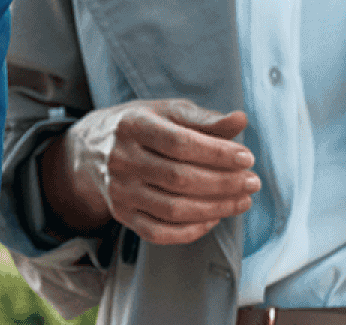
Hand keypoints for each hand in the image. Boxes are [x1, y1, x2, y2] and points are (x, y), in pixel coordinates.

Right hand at [40, 98, 257, 245]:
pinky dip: (192, 231)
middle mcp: (121, 159)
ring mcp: (120, 191)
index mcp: (133, 125)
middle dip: (224, 183)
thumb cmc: (141, 126)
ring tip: (241, 201)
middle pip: (179, 179)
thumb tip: (240, 121)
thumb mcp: (168, 111)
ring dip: (215, 209)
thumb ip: (204, 119)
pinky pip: (160, 232)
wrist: (93, 149)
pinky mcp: (122, 215)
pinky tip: (214, 218)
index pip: (180, 143)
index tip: (246, 158)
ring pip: (173, 209)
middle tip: (252, 182)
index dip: (217, 153)